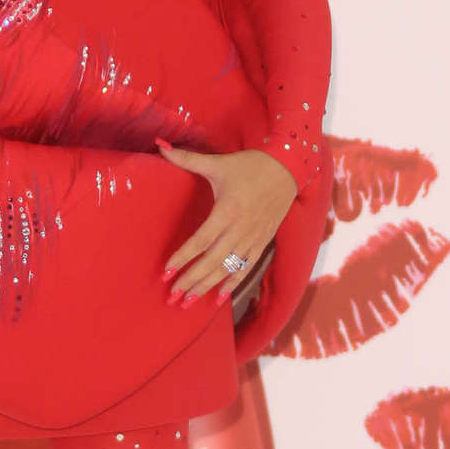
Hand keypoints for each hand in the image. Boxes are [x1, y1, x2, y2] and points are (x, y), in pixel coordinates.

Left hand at [156, 139, 297, 304]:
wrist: (289, 169)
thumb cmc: (250, 166)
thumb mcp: (218, 163)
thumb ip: (187, 158)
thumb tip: (160, 146)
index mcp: (227, 211)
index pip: (201, 241)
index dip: (183, 258)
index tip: (166, 273)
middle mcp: (240, 229)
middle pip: (212, 262)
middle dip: (191, 280)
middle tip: (172, 297)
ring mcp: (253, 238)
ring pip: (228, 269)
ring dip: (207, 287)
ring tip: (189, 302)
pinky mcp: (262, 242)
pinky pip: (246, 268)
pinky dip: (233, 283)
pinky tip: (219, 298)